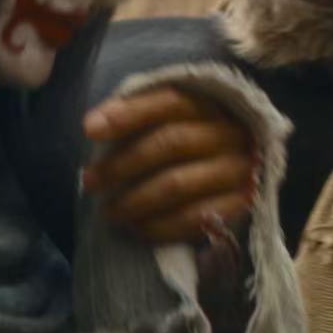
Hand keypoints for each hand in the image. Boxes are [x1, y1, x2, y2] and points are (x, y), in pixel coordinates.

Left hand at [81, 85, 256, 244]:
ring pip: (179, 183)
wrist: (233, 177)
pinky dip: (161, 225)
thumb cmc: (184, 145)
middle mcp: (229, 133)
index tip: (90, 131)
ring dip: (136, 200)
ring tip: (108, 213)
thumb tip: (93, 126)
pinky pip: (197, 217)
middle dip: (122, 164)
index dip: (128, 114)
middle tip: (90, 182)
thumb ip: (130, 117)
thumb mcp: (161, 122)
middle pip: (171, 142)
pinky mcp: (243, 204)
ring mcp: (239, 169)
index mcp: (207, 105)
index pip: (168, 103)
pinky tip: (138, 229)